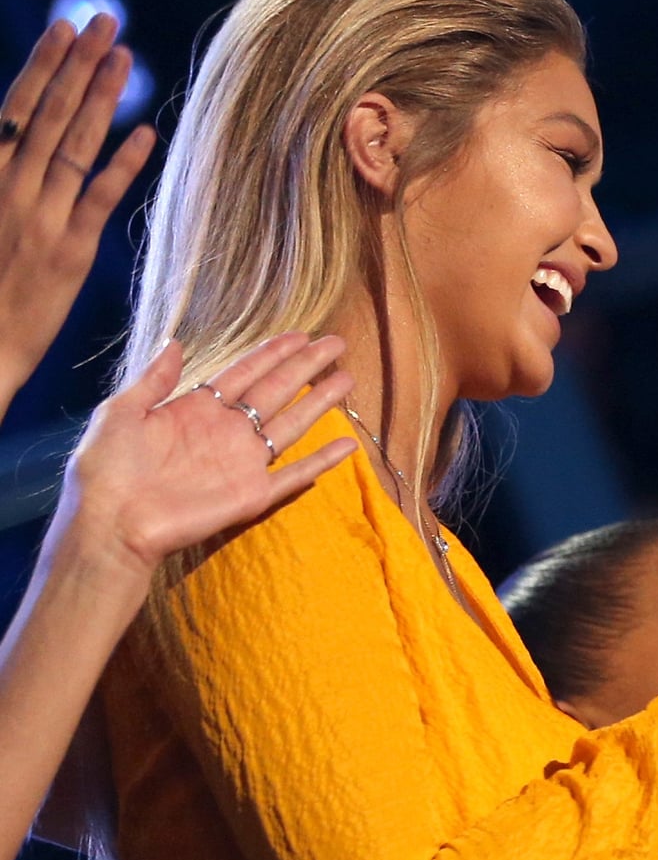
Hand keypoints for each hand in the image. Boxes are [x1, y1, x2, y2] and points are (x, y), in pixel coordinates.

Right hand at [0, 15, 157, 405]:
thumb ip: (2, 170)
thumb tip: (11, 138)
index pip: (16, 108)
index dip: (45, 66)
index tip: (66, 29)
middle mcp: (10, 188)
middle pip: (49, 112)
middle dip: (78, 63)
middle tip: (104, 20)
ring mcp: (41, 218)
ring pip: (74, 143)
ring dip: (101, 96)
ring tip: (124, 54)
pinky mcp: (69, 253)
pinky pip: (99, 199)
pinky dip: (123, 164)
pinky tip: (146, 132)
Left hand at [55, 333, 357, 578]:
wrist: (111, 523)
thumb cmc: (108, 469)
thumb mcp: (120, 412)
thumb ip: (152, 379)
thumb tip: (176, 342)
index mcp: (197, 409)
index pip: (245, 373)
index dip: (272, 353)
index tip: (300, 335)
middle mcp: (227, 431)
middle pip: (276, 390)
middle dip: (306, 366)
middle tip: (336, 343)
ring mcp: (243, 463)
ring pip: (292, 424)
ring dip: (320, 402)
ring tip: (347, 379)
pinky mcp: (253, 494)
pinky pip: (295, 475)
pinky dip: (322, 461)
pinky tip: (347, 445)